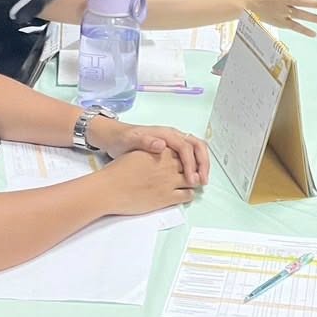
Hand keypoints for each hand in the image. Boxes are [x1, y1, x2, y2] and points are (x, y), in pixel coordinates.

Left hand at [87, 117, 209, 185]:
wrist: (114, 138)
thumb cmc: (122, 139)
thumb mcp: (130, 140)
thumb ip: (146, 141)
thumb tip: (162, 145)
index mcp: (166, 134)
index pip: (186, 147)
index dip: (191, 163)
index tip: (191, 179)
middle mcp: (174, 137)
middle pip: (197, 146)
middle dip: (203, 164)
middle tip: (202, 181)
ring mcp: (174, 144)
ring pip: (196, 151)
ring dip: (201, 166)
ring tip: (200, 182)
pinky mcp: (171, 152)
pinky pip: (189, 157)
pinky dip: (194, 168)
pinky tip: (191, 180)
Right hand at [96, 149, 196, 215]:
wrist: (109, 189)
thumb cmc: (118, 170)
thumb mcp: (138, 153)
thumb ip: (152, 150)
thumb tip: (160, 149)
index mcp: (162, 151)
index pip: (183, 150)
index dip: (188, 156)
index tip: (188, 160)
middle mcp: (168, 165)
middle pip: (191, 164)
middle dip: (195, 169)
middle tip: (196, 173)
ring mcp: (169, 181)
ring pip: (193, 180)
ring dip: (195, 181)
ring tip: (193, 183)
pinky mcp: (167, 197)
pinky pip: (187, 195)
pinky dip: (190, 194)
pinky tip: (186, 193)